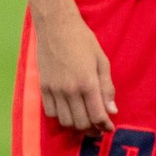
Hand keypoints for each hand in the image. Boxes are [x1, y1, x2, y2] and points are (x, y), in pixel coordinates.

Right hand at [33, 6, 115, 132]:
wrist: (56, 26)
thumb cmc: (83, 40)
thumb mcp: (101, 60)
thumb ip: (107, 87)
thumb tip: (112, 111)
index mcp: (88, 82)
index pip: (97, 116)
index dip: (105, 126)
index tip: (109, 128)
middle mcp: (70, 90)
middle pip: (81, 123)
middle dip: (92, 129)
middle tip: (98, 127)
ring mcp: (54, 90)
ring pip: (65, 121)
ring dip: (76, 125)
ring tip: (84, 120)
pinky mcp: (43, 88)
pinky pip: (51, 113)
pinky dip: (61, 117)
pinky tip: (69, 110)